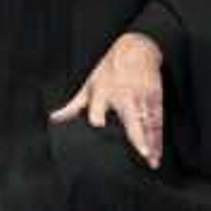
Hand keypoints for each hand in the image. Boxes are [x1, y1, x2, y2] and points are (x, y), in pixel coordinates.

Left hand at [48, 31, 168, 167]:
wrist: (137, 49)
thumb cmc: (109, 70)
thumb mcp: (89, 85)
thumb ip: (73, 106)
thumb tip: (53, 119)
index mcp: (104, 92)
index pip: (98, 105)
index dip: (97, 115)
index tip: (98, 124)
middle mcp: (124, 96)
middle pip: (131, 115)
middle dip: (137, 133)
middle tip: (141, 152)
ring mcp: (142, 98)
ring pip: (148, 123)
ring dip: (151, 143)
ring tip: (151, 161)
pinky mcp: (155, 99)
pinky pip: (157, 123)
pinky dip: (157, 139)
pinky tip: (156, 155)